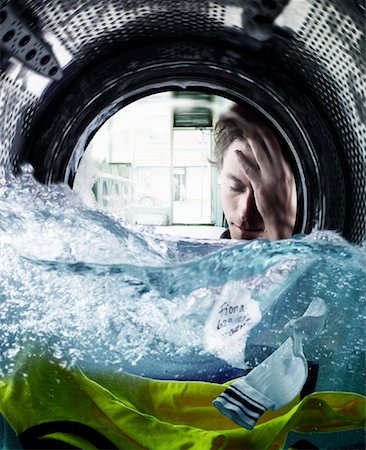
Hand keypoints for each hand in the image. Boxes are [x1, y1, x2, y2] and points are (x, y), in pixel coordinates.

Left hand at [234, 124, 295, 239]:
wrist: (283, 219)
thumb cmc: (285, 203)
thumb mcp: (289, 184)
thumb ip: (283, 171)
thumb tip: (278, 160)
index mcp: (288, 169)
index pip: (279, 147)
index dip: (270, 135)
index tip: (263, 127)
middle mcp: (280, 171)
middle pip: (270, 146)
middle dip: (261, 134)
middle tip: (253, 125)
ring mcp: (270, 178)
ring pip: (260, 155)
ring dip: (252, 143)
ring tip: (245, 134)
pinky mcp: (261, 186)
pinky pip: (250, 170)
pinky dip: (243, 160)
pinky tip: (237, 154)